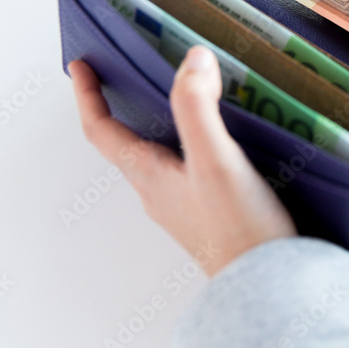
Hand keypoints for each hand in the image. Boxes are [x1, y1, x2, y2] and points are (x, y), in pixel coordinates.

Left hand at [68, 46, 296, 275]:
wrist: (267, 286)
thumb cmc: (237, 229)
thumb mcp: (215, 158)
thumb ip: (199, 107)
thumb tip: (192, 60)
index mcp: (149, 175)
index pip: (101, 131)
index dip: (88, 95)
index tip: (81, 65)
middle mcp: (159, 191)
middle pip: (128, 142)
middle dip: (126, 105)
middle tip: (131, 73)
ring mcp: (184, 205)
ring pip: (161, 156)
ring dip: (164, 124)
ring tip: (185, 96)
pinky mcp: (211, 214)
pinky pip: (192, 170)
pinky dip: (197, 144)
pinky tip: (227, 138)